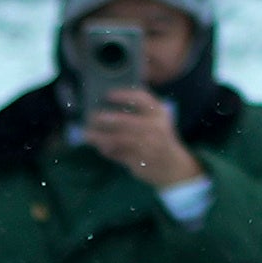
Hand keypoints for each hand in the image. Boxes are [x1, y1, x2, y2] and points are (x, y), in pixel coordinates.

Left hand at [79, 84, 199, 192]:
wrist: (174, 167)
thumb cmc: (161, 140)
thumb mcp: (156, 121)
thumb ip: (138, 113)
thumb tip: (107, 106)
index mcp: (159, 114)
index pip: (142, 99)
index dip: (124, 95)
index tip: (107, 95)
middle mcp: (155, 128)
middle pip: (127, 121)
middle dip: (107, 118)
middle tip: (92, 116)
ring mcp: (148, 146)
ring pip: (119, 139)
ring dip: (100, 137)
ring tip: (87, 134)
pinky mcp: (140, 161)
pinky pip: (118, 154)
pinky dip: (107, 150)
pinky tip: (100, 147)